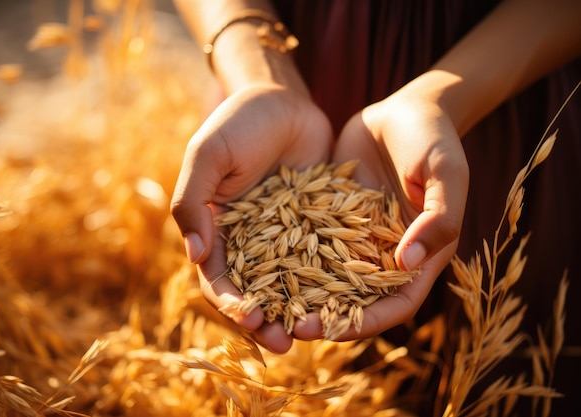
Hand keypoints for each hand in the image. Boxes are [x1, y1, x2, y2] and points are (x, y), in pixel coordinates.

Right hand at [171, 83, 332, 352]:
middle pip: (256, 292)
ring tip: (316, 332)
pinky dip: (333, 282)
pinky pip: (325, 260)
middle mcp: (251, 242)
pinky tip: (349, 301)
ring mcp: (287, 238)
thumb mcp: (207, 155)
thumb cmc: (237, 123)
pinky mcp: (319, 227)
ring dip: (301, 311)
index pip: (218, 278)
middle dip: (268, 321)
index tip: (250, 318)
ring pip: (293, 285)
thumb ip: (193, 201)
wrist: (283, 98)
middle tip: (285, 344)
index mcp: (217, 232)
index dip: (231, 302)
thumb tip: (193, 255)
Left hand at [293, 87, 468, 340]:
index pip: (395, 304)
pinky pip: (310, 242)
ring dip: (302, 295)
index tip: (331, 331)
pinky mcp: (333, 218)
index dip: (365, 322)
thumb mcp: (445, 173)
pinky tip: (259, 263)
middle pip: (356, 301)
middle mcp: (386, 254)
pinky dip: (290, 256)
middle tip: (290, 327)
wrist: (406, 108)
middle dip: (326, 318)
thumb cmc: (434, 139)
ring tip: (270, 305)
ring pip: (328, 278)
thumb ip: (437, 217)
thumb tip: (407, 262)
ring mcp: (357, 238)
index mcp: (421, 255)